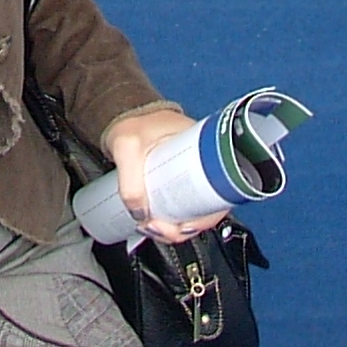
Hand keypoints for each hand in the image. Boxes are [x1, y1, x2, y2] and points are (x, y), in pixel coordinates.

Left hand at [102, 105, 229, 244]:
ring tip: (153, 228)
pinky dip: (173, 222)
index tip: (185, 224)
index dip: (207, 215)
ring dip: (177, 229)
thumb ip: (129, 180)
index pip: (221, 188)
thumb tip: (140, 214)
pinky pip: (185, 208)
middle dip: (186, 228)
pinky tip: (157, 224)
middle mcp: (204, 163)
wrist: (124, 117)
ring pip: (196, 212)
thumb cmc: (133, 123)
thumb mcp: (127, 146)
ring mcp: (193, 175)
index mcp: (204, 147)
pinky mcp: (180, 183)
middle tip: (161, 229)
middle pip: (209, 208)